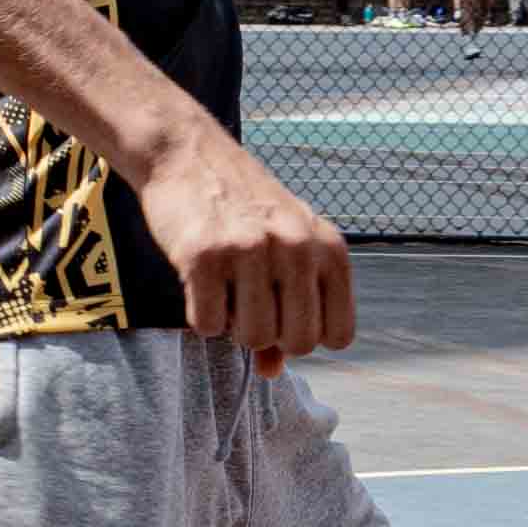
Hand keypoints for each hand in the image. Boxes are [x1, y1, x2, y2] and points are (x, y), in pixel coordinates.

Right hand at [135, 125, 354, 368]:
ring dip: (233, 326)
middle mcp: (297, 247)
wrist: (188, 154)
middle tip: (248, 302)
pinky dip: (200, 316)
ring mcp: (251, 250)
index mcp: (329, 247)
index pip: (339, 335)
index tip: (283, 313)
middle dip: (270, 336)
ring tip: (225, 289)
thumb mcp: (284, 249)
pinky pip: (208, 326)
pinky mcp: (204, 256)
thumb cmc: (243, 209)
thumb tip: (273, 372)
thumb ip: (289, 309)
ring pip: (253, 338)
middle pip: (298, 342)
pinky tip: (200, 283)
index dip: (306, 335)